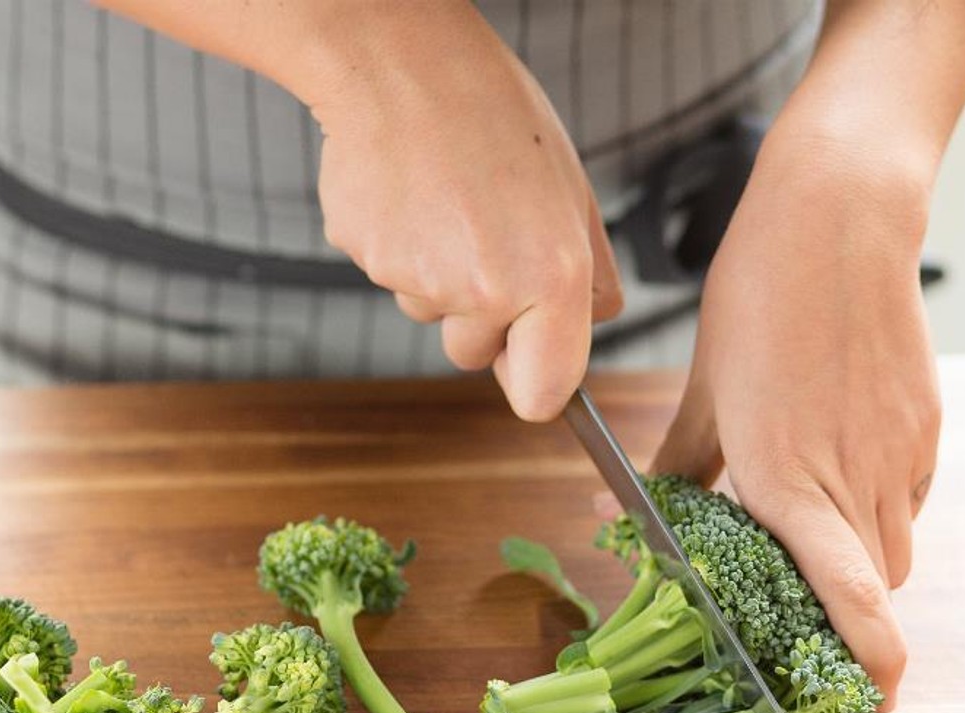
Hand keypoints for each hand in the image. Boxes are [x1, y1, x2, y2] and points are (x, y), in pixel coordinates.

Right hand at [305, 3, 621, 419]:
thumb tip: (595, 323)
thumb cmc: (494, 117)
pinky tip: (411, 196)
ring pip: (431, 315)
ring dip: (438, 277)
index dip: (535, 383)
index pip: (542, 396)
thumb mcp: (572, 190)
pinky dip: (400, 248)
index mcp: (549, 277)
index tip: (528, 360)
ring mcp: (419, 281)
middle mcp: (485, 290)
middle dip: (479, 318)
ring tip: (446, 202)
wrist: (403, 66)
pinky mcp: (369, 262)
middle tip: (483, 237)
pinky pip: (391, 279)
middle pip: (475, 357)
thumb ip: (590, 273)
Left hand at [652, 133, 940, 705]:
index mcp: (788, 479)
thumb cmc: (757, 300)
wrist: (838, 222)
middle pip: (875, 587)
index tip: (876, 697)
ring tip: (812, 522)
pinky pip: (908, 497)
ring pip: (895, 547)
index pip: (852, 594)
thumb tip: (656, 506)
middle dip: (843, 611)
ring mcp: (901, 452)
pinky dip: (875, 508)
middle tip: (801, 604)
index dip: (872, 656)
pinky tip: (836, 466)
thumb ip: (686, 463)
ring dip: (859, 560)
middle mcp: (855, 477)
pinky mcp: (925, 427)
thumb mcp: (703, 391)